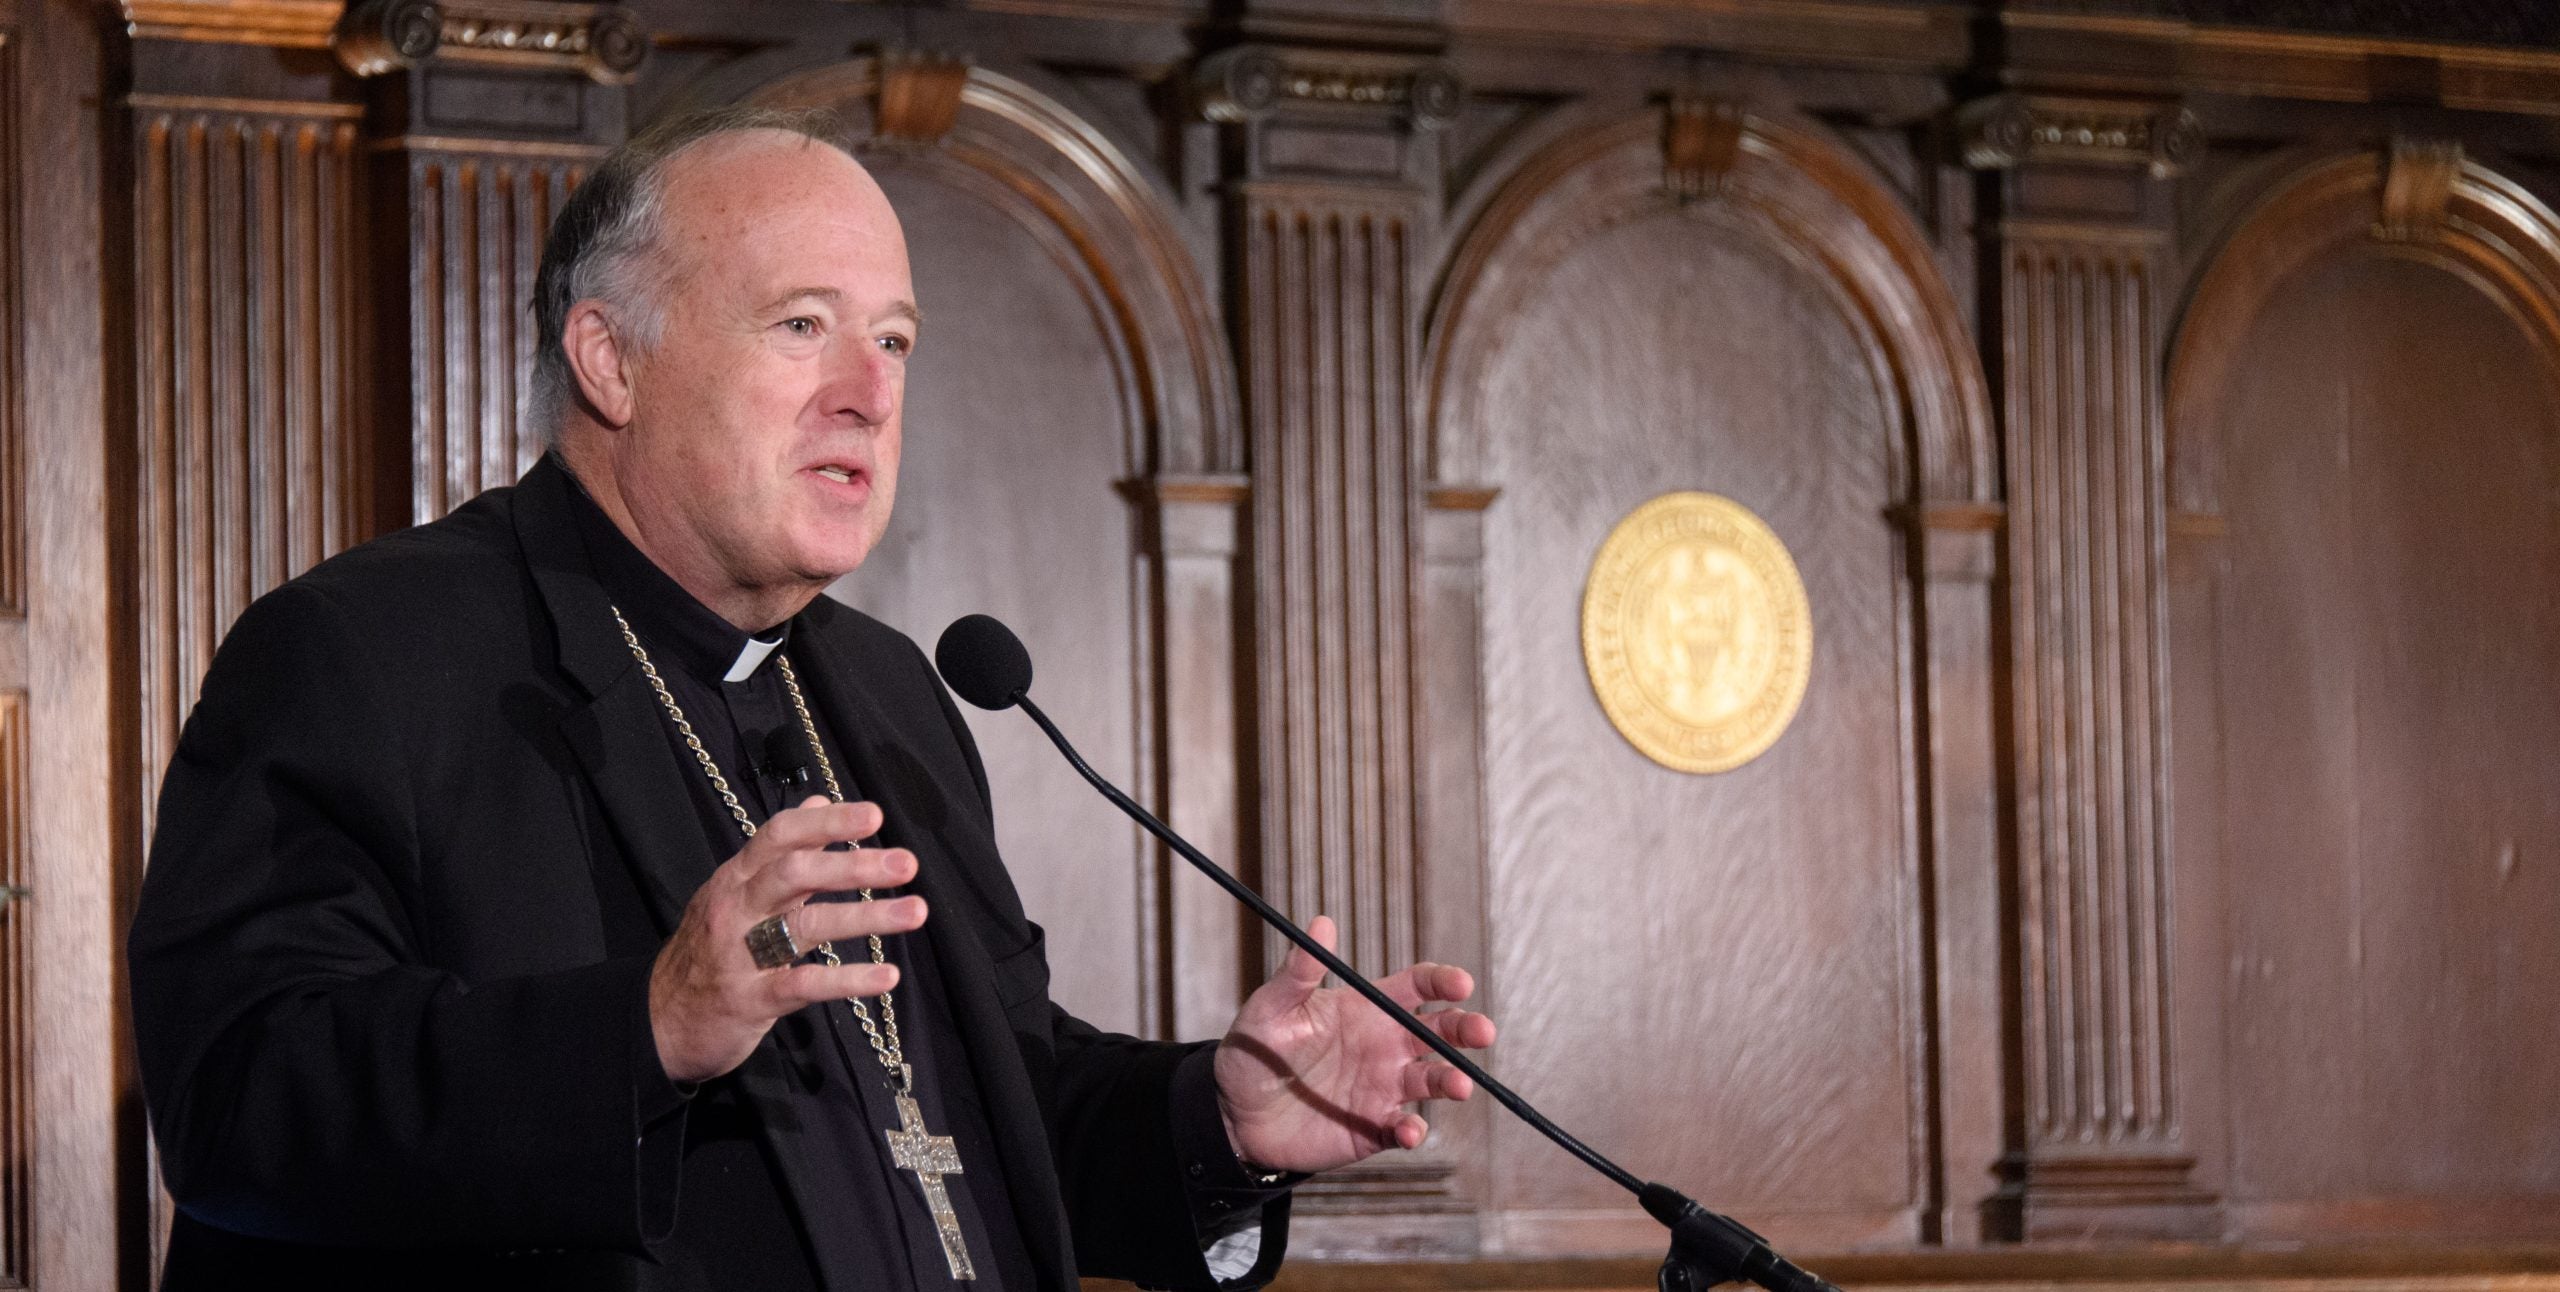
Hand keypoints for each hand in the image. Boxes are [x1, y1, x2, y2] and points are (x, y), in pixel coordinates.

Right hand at [648, 796, 927, 1083]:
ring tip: (915, 912)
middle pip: (794, 874)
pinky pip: (802, 986)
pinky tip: (887, 975)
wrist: (658, 1022)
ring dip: (865, 917)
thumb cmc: (709, 950)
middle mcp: (736, 908)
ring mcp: (739, 955)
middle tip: (905, 863)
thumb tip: (818, 802)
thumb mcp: (736, 893)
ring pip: (804, 926)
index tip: (875, 815)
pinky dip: (846, 980)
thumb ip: (781, 850)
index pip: (779, 835)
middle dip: (852, 865)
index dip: (826, 822)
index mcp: (736, 878)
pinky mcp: (750, 1000)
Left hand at [1213, 915, 1495, 1173]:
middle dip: (1466, 1029)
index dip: (1443, 982)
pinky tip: (1407, 1131)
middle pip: (1440, 1032)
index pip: (1417, 988)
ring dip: (1451, 1081)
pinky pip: (1404, 1130)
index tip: (1461, 983)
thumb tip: (1322, 922)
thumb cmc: (1252, 1052)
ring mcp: (1382, 1089)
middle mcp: (1384, 1046)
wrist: (1232, 1115)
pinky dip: (1413, 1131)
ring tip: (1458, 1086)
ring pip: (1433, 1081)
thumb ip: (1298, 973)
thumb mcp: (1271, 1008)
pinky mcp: (1373, 1129)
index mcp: (1366, 1009)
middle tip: (1483, 1032)